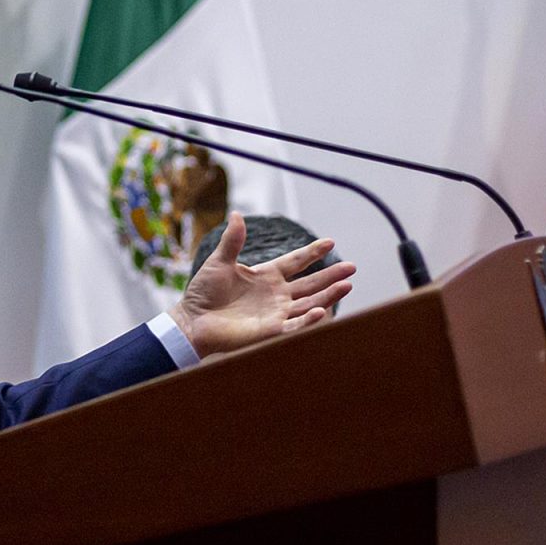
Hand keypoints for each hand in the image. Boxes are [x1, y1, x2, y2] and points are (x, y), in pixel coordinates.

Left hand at [169, 212, 355, 357]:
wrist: (192, 321)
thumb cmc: (204, 292)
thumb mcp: (219, 261)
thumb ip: (233, 240)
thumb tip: (237, 214)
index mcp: (266, 275)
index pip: (295, 262)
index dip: (312, 253)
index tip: (330, 242)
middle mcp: (276, 294)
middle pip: (310, 283)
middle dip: (331, 275)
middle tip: (352, 267)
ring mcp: (275, 313)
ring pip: (309, 303)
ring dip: (328, 295)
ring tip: (347, 285)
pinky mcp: (270, 330)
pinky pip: (294, 325)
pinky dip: (308, 320)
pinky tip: (321, 310)